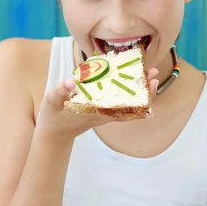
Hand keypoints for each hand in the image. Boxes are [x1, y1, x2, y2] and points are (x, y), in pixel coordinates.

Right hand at [35, 68, 158, 139]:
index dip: (141, 97)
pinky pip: (122, 104)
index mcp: (96, 112)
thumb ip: (60, 91)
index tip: (151, 83)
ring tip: (150, 74)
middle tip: (154, 72)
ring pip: (129, 104)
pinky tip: (135, 82)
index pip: (125, 107)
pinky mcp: (103, 111)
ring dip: (140, 90)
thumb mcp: (52, 102)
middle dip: (145, 90)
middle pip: (132, 105)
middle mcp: (105, 114)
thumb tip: (71, 81)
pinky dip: (131, 94)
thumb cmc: (54, 116)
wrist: (54, 133)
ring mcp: (105, 113)